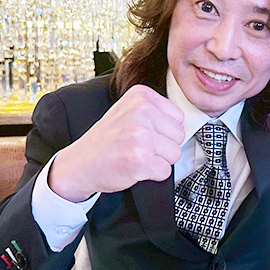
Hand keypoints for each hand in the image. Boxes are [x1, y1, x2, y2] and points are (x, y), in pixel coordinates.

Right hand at [48, 85, 184, 201]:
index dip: (164, 131)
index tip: (141, 133)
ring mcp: (140, 135)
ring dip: (158, 161)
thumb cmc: (110, 139)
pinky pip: (165, 171)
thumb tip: (189, 122)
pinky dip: (151, 174)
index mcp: (141, 95)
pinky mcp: (140, 159)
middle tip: (137, 147)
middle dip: (163, 147)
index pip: (178, 118)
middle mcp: (141, 111)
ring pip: (175, 154)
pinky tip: (132, 167)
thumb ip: (158, 112)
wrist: (80, 163)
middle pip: (179, 136)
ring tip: (135, 155)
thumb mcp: (130, 112)